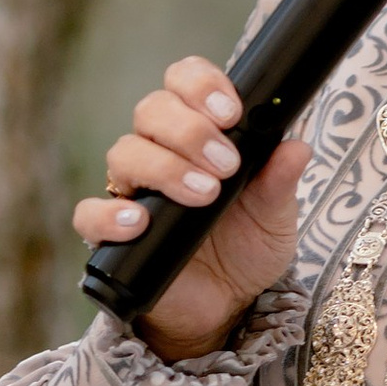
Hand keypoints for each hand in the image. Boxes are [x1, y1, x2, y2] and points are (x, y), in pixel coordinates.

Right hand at [74, 55, 309, 365]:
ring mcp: (133, 190)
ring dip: (166, 167)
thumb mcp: (275, 215)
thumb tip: (296, 147)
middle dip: (190, 130)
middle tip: (226, 164)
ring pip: (124, 152)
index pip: (184, 81)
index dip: (201, 84)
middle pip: (151, 110)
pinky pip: (89, 214)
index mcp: (199, 132)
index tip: (231, 111)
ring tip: (205, 195)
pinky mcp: (112, 233)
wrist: (227, 304)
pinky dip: (109, 215)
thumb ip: (281, 181)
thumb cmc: (247, 246)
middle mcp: (160, 151)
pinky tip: (139, 222)